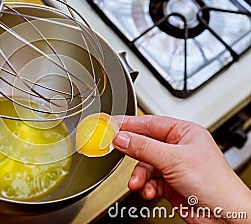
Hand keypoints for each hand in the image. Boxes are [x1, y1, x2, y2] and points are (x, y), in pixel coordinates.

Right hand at [113, 115, 250, 223]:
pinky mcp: (170, 184)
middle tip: (116, 151)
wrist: (225, 215)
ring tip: (138, 183)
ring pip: (144, 165)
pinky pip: (149, 181)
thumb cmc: (215, 183)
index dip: (129, 123)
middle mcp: (178, 148)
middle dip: (132, 153)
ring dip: (139, 176)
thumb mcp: (173, 159)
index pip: (150, 123)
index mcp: (183, 132)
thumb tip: (122, 137)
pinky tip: (149, 191)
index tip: (111, 124)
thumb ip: (143, 147)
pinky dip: (146, 186)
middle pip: (144, 145)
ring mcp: (173, 166)